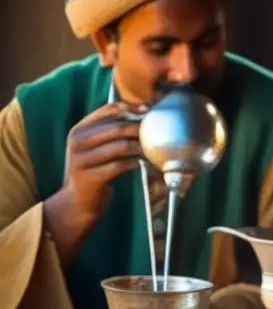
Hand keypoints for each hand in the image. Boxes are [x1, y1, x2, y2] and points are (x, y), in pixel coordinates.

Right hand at [55, 101, 146, 223]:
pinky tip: (144, 163)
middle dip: (140, 129)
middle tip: (158, 132)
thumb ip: (109, 132)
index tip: (149, 108)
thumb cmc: (94, 170)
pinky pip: (120, 165)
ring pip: (120, 146)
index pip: (107, 110)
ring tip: (154, 149)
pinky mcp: (91, 177)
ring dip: (141, 147)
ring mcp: (82, 160)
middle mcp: (78, 142)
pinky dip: (135, 163)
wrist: (77, 201)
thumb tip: (141, 115)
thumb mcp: (94, 148)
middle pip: (117, 128)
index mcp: (79, 130)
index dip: (130, 107)